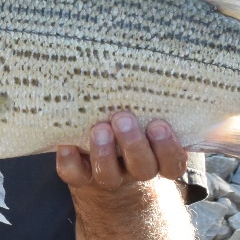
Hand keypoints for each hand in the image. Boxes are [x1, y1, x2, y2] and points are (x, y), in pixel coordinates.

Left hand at [56, 113, 187, 191]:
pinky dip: (70, 161)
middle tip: (123, 119)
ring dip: (104, 153)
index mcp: (159, 159)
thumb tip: (151, 63)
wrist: (104, 162)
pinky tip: (66, 145)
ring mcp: (109, 176)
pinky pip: (75, 174)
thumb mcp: (147, 116)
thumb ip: (150, 102)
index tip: (159, 124)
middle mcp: (136, 171)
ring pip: (109, 175)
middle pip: (142, 167)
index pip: (173, 163)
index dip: (168, 148)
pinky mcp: (81, 176)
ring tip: (99, 129)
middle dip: (133, 144)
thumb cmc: (132, 125)